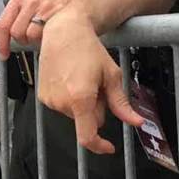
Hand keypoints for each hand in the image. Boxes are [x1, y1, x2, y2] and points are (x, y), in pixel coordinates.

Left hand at [0, 0, 69, 58]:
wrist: (69, 3)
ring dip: (35, 40)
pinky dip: (45, 39)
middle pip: (16, 32)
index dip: (2, 43)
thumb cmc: (44, 12)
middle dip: (22, 40)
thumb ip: (2, 27)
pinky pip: (45, 34)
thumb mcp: (20, 16)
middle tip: (30, 38)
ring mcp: (44, 6)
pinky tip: (49, 35)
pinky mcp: (57, 13)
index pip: (3, 25)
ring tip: (41, 35)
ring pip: (30, 34)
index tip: (3, 54)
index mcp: (18, 1)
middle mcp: (30, 2)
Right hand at [36, 5, 143, 153]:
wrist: (63, 31)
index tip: (108, 147)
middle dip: (96, 109)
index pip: (87, 136)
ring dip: (83, 103)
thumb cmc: (87, 49)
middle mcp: (62, 101)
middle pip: (87, 120)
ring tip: (82, 78)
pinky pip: (63, 106)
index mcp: (80, 98)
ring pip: (75, 113)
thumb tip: (136, 122)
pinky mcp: (43, 95)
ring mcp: (50, 99)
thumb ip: (122, 104)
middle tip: (97, 86)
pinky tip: (71, 79)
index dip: (99, 146)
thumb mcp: (111, 75)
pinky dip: (70, 98)